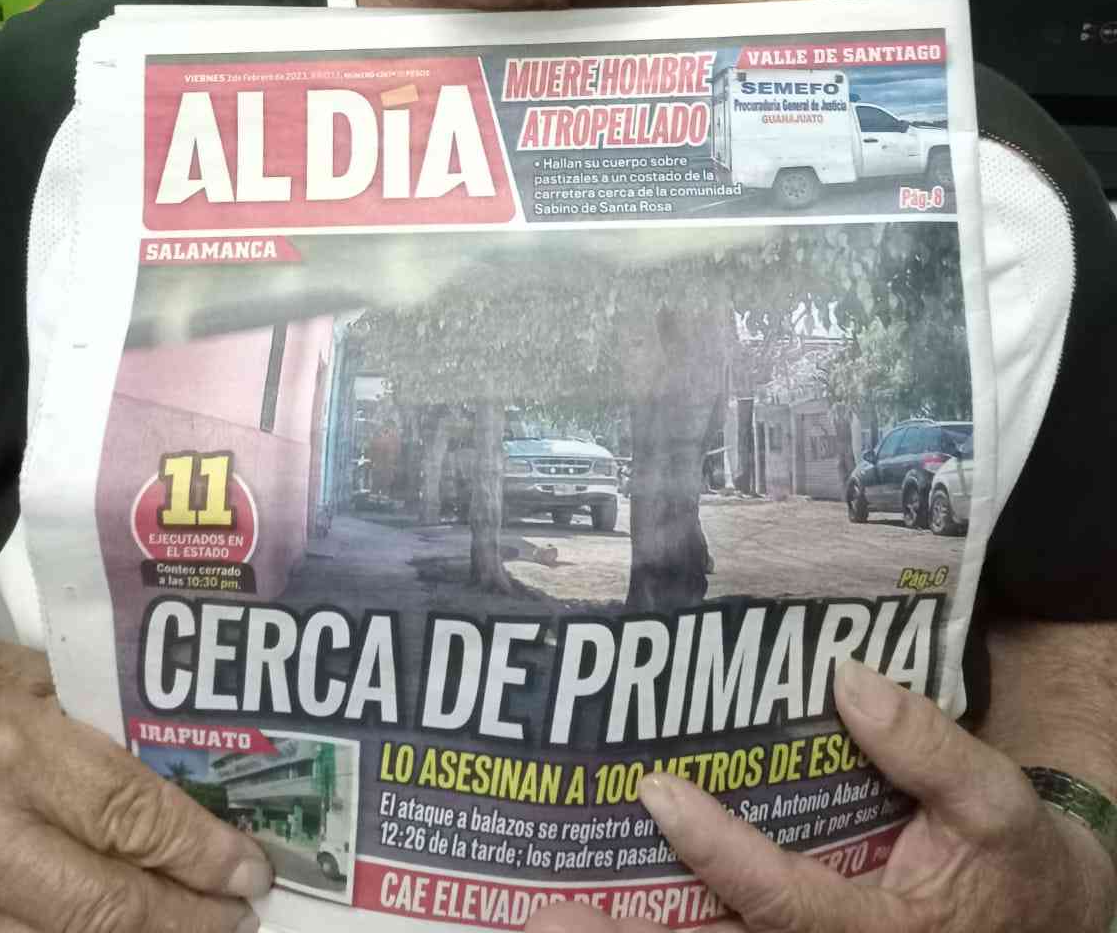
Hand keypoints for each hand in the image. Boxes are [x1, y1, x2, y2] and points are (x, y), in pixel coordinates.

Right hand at [0, 594, 273, 932]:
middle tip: (240, 915)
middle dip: (189, 919)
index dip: (202, 855)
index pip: (132, 818)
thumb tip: (223, 814)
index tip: (252, 871)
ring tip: (203, 930)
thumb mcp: (68, 692)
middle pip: (105, 905)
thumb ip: (132, 752)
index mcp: (18, 752)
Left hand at [528, 659, 1116, 932]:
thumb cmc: (1013, 863)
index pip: (781, 902)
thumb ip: (926, 747)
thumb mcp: (993, 801)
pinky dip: (667, 921)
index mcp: (877, 932)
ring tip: (542, 911)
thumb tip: (845, 677)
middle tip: (547, 910)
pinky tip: (606, 898)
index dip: (719, 852)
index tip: (657, 790)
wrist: (1042, 923)